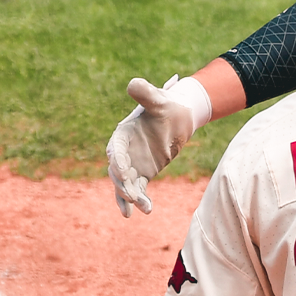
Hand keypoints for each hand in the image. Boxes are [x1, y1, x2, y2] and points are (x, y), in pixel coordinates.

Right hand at [107, 76, 205, 217]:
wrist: (179, 116)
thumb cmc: (168, 105)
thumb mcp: (159, 99)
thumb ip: (146, 93)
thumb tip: (133, 83)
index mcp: (123, 133)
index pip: (116, 149)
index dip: (119, 162)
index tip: (126, 173)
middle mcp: (124, 151)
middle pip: (117, 171)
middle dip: (123, 184)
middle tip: (134, 195)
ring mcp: (132, 164)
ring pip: (125, 184)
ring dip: (131, 197)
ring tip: (143, 207)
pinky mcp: (142, 173)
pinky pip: (137, 190)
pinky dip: (138, 201)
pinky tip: (144, 212)